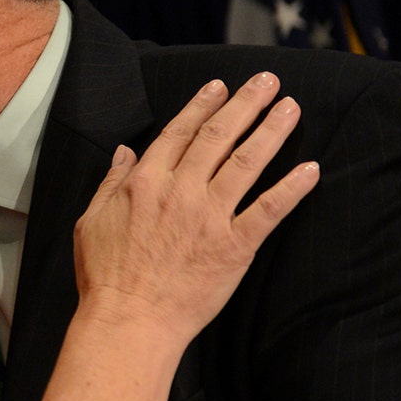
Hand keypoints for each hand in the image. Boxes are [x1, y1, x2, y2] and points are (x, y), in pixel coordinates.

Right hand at [73, 72, 320, 345]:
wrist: (129, 319)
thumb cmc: (105, 275)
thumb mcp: (91, 220)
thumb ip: (111, 182)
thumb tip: (124, 152)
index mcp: (144, 182)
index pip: (179, 133)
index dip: (201, 106)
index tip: (220, 87)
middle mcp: (180, 190)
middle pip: (218, 137)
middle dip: (245, 104)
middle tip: (268, 81)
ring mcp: (209, 217)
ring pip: (246, 163)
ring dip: (271, 131)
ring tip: (291, 108)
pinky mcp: (234, 246)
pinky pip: (268, 210)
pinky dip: (291, 188)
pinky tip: (310, 169)